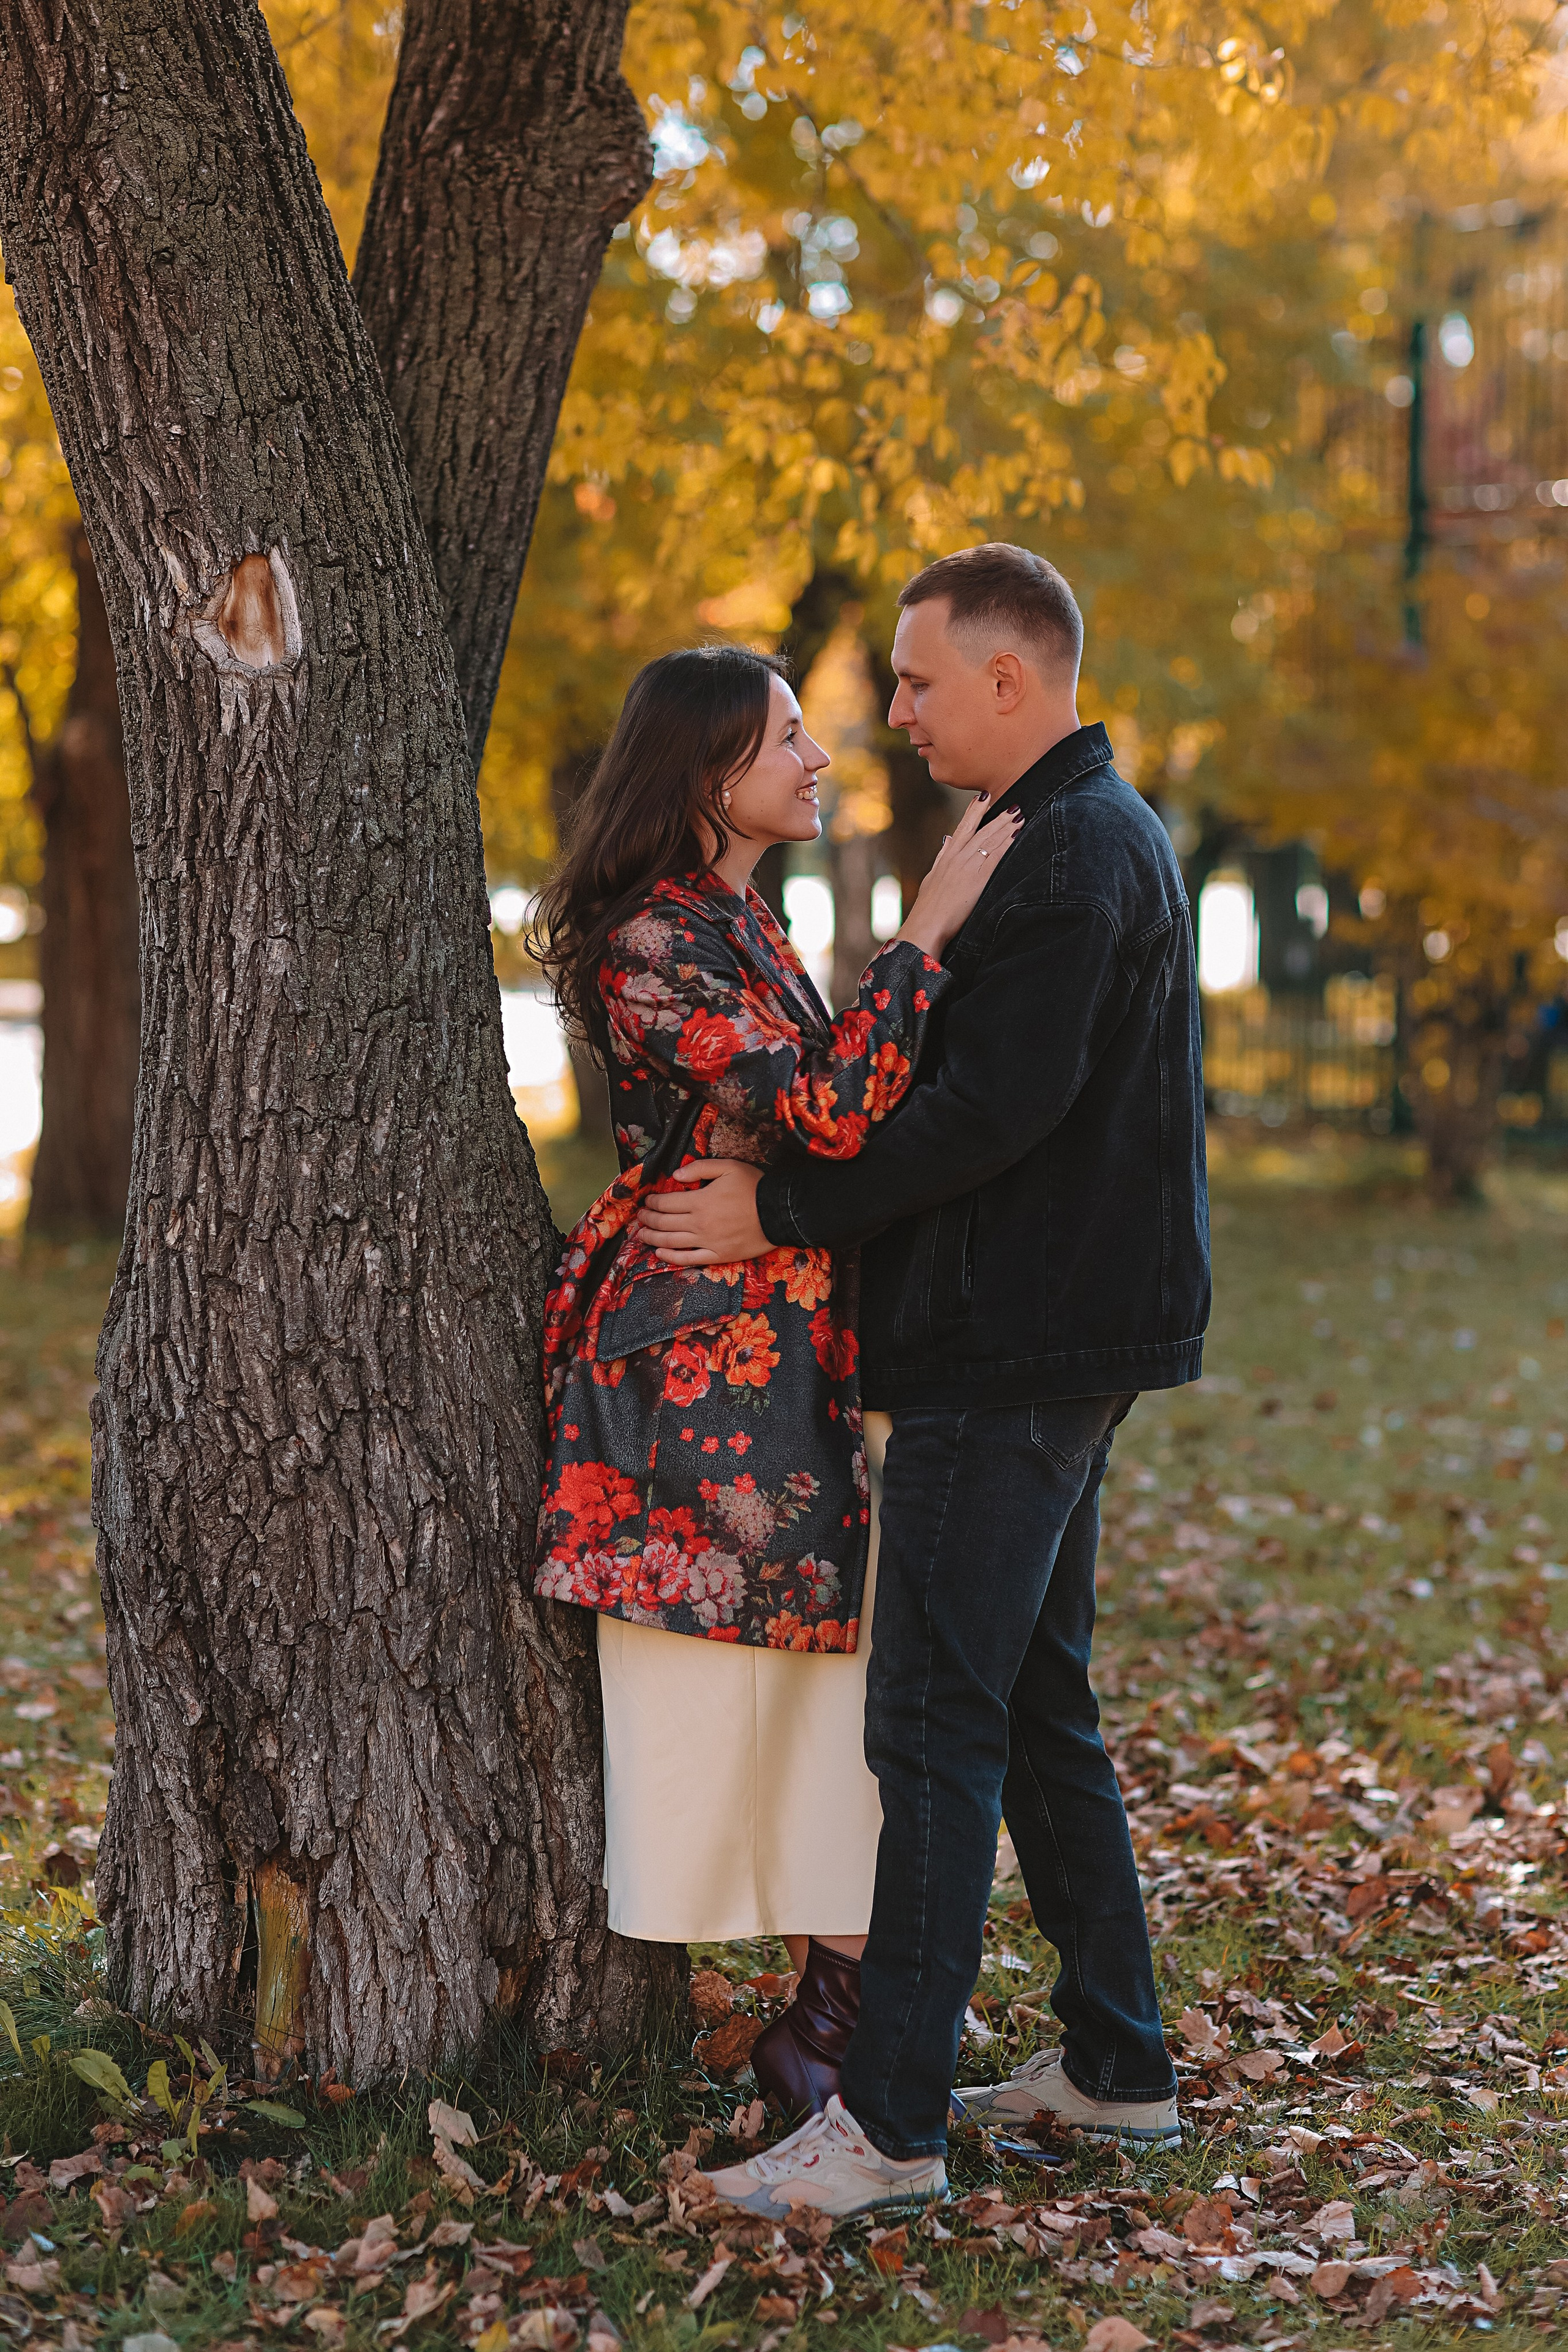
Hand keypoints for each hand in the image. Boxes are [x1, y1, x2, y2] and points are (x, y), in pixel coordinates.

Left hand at [634, 1160, 769, 1264]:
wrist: (780, 1212)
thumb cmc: (754, 1187)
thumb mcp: (728, 1167)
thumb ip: (699, 1168)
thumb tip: (675, 1175)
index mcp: (700, 1200)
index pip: (666, 1203)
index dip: (652, 1202)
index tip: (647, 1201)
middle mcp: (699, 1223)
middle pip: (664, 1223)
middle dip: (648, 1219)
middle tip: (640, 1217)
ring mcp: (708, 1241)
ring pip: (671, 1241)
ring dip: (652, 1238)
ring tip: (641, 1235)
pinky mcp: (718, 1255)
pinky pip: (689, 1259)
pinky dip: (671, 1257)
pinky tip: (660, 1253)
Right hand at [895, 790, 1022, 959]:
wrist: (927, 923)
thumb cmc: (928, 906)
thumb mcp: (932, 877)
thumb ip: (941, 857)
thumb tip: (946, 840)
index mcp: (947, 857)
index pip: (963, 827)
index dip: (974, 811)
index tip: (983, 797)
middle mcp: (957, 857)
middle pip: (981, 831)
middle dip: (998, 817)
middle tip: (1013, 805)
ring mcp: (968, 867)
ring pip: (990, 840)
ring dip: (1007, 827)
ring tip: (1019, 815)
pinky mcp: (978, 879)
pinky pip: (996, 857)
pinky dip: (1007, 844)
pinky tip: (1017, 835)